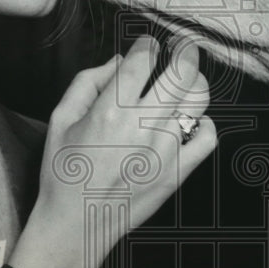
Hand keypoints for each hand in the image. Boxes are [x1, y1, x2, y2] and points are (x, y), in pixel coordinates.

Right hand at [8, 36, 215, 267]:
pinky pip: (208, 139)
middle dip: (185, 52)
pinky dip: (205, 124)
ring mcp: (165, 150)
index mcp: (111, 109)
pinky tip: (191, 122)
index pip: (143, 60)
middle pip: (182, 72)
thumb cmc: (64, 171)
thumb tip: (119, 61)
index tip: (148, 45)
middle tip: (182, 48)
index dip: (148, 45)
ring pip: (199, 100)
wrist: (76, 223)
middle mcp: (143, 125)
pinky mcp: (178, 172)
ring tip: (188, 81)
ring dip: (196, 83)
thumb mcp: (61, 119)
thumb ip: (87, 82)